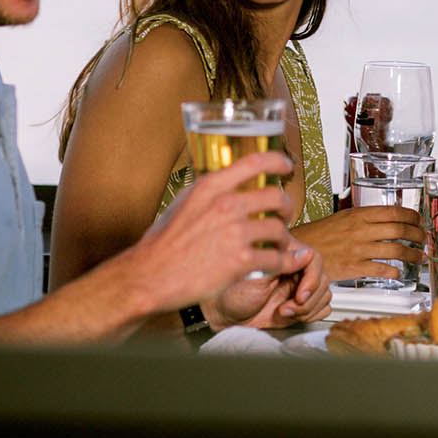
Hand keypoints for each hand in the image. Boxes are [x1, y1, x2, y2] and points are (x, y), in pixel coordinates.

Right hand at [126, 149, 301, 315]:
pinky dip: (284, 262)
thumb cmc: (162, 242)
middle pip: (275, 196)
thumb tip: (224, 185)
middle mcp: (226, 204)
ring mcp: (235, 232)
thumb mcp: (183, 202)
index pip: (255, 162)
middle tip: (285, 214)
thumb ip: (208, 192)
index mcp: (211, 186)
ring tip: (279, 244)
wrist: (151, 275)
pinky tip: (282, 263)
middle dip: (286, 206)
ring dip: (284, 238)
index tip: (286, 167)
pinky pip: (275, 259)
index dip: (277, 162)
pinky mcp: (240, 261)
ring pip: (278, 229)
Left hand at [209, 243, 331, 331]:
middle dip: (307, 299)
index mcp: (284, 252)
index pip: (314, 259)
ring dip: (307, 308)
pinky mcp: (299, 304)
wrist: (224, 316)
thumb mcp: (254, 276)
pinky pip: (322, 307)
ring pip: (323, 294)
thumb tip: (305, 253)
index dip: (311, 278)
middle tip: (287, 308)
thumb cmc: (230, 292)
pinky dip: (310, 315)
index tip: (300, 295)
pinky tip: (291, 316)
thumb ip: (280, 262)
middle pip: (322, 279)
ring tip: (284, 312)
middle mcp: (294, 267)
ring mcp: (297, 286)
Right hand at [294, 201, 424, 280]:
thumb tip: (387, 219)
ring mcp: (359, 249)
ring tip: (420, 257)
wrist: (303, 250)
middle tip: (424, 239)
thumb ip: (364, 218)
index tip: (419, 221)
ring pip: (395, 250)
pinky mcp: (354, 268)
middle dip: (417, 235)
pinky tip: (399, 272)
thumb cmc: (321, 234)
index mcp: (359, 214)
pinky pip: (381, 269)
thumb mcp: (343, 217)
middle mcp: (361, 230)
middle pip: (399, 229)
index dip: (411, 216)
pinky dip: (394, 272)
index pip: (393, 211)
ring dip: (412, 255)